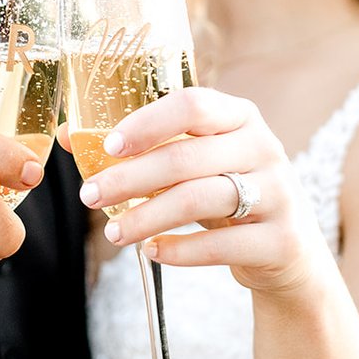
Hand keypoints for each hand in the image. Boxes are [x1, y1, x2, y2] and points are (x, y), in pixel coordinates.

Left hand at [70, 87, 326, 294]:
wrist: (289, 253)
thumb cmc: (227, 193)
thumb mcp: (196, 164)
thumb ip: (143, 148)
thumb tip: (69, 136)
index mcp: (240, 117)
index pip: (192, 105)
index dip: (147, 123)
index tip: (109, 146)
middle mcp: (264, 147)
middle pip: (186, 157)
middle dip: (130, 178)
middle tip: (87, 196)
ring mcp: (279, 194)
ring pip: (199, 199)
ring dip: (147, 217)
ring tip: (112, 233)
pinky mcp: (281, 240)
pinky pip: (220, 245)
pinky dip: (179, 250)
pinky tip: (151, 252)